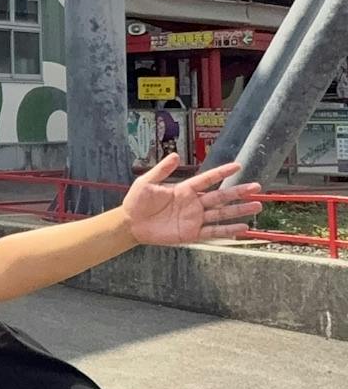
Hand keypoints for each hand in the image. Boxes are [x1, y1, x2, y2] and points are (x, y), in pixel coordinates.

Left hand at [122, 156, 262, 245]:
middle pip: (220, 196)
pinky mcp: (191, 233)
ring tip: (257, 206)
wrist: (130, 223)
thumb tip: (176, 155)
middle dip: (239, 192)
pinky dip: (228, 230)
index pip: (208, 179)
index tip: (238, 165)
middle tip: (257, 187)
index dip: (222, 172)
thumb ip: (162, 170)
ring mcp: (194, 219)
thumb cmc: (137, 201)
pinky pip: (213, 232)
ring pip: (221, 214)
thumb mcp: (147, 182)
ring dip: (239, 210)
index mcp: (184, 189)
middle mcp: (193, 203)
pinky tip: (243, 227)